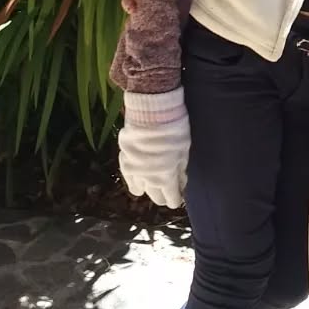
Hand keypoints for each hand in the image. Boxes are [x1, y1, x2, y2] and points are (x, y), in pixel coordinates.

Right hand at [118, 87, 188, 208]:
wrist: (150, 111)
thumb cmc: (173, 129)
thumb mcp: (184, 149)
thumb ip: (180, 168)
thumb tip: (180, 181)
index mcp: (166, 178)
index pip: (172, 198)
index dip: (177, 198)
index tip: (179, 196)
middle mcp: (148, 179)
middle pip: (156, 197)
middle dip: (164, 195)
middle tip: (170, 188)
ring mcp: (134, 170)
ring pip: (141, 189)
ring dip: (150, 188)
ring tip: (156, 181)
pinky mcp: (124, 160)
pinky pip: (129, 179)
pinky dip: (135, 181)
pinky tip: (140, 180)